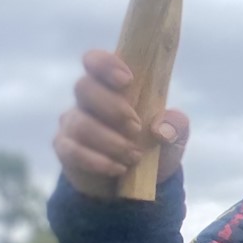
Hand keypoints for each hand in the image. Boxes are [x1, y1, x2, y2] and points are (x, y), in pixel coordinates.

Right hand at [53, 49, 188, 198]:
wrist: (140, 182)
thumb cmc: (154, 146)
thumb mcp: (174, 135)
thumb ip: (176, 124)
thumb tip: (161, 129)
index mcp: (112, 85)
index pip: (95, 60)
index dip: (105, 65)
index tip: (127, 80)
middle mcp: (88, 99)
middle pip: (84, 87)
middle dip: (113, 108)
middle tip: (136, 128)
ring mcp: (73, 123)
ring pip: (81, 124)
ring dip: (111, 142)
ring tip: (135, 156)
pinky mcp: (66, 149)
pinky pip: (73, 151)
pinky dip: (99, 161)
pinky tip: (119, 169)